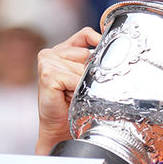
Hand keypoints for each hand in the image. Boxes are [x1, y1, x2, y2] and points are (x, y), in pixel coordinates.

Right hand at [36, 27, 101, 154]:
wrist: (60, 129)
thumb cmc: (74, 106)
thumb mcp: (86, 80)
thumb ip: (94, 63)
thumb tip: (115, 54)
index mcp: (62, 50)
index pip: (86, 34)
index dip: (100, 41)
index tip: (113, 50)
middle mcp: (52, 53)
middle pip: (88, 54)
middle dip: (91, 75)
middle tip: (81, 91)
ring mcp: (47, 61)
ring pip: (83, 68)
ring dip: (83, 86)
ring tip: (74, 96)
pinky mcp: (47, 74)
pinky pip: (75, 79)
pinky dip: (77, 91)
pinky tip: (68, 98)